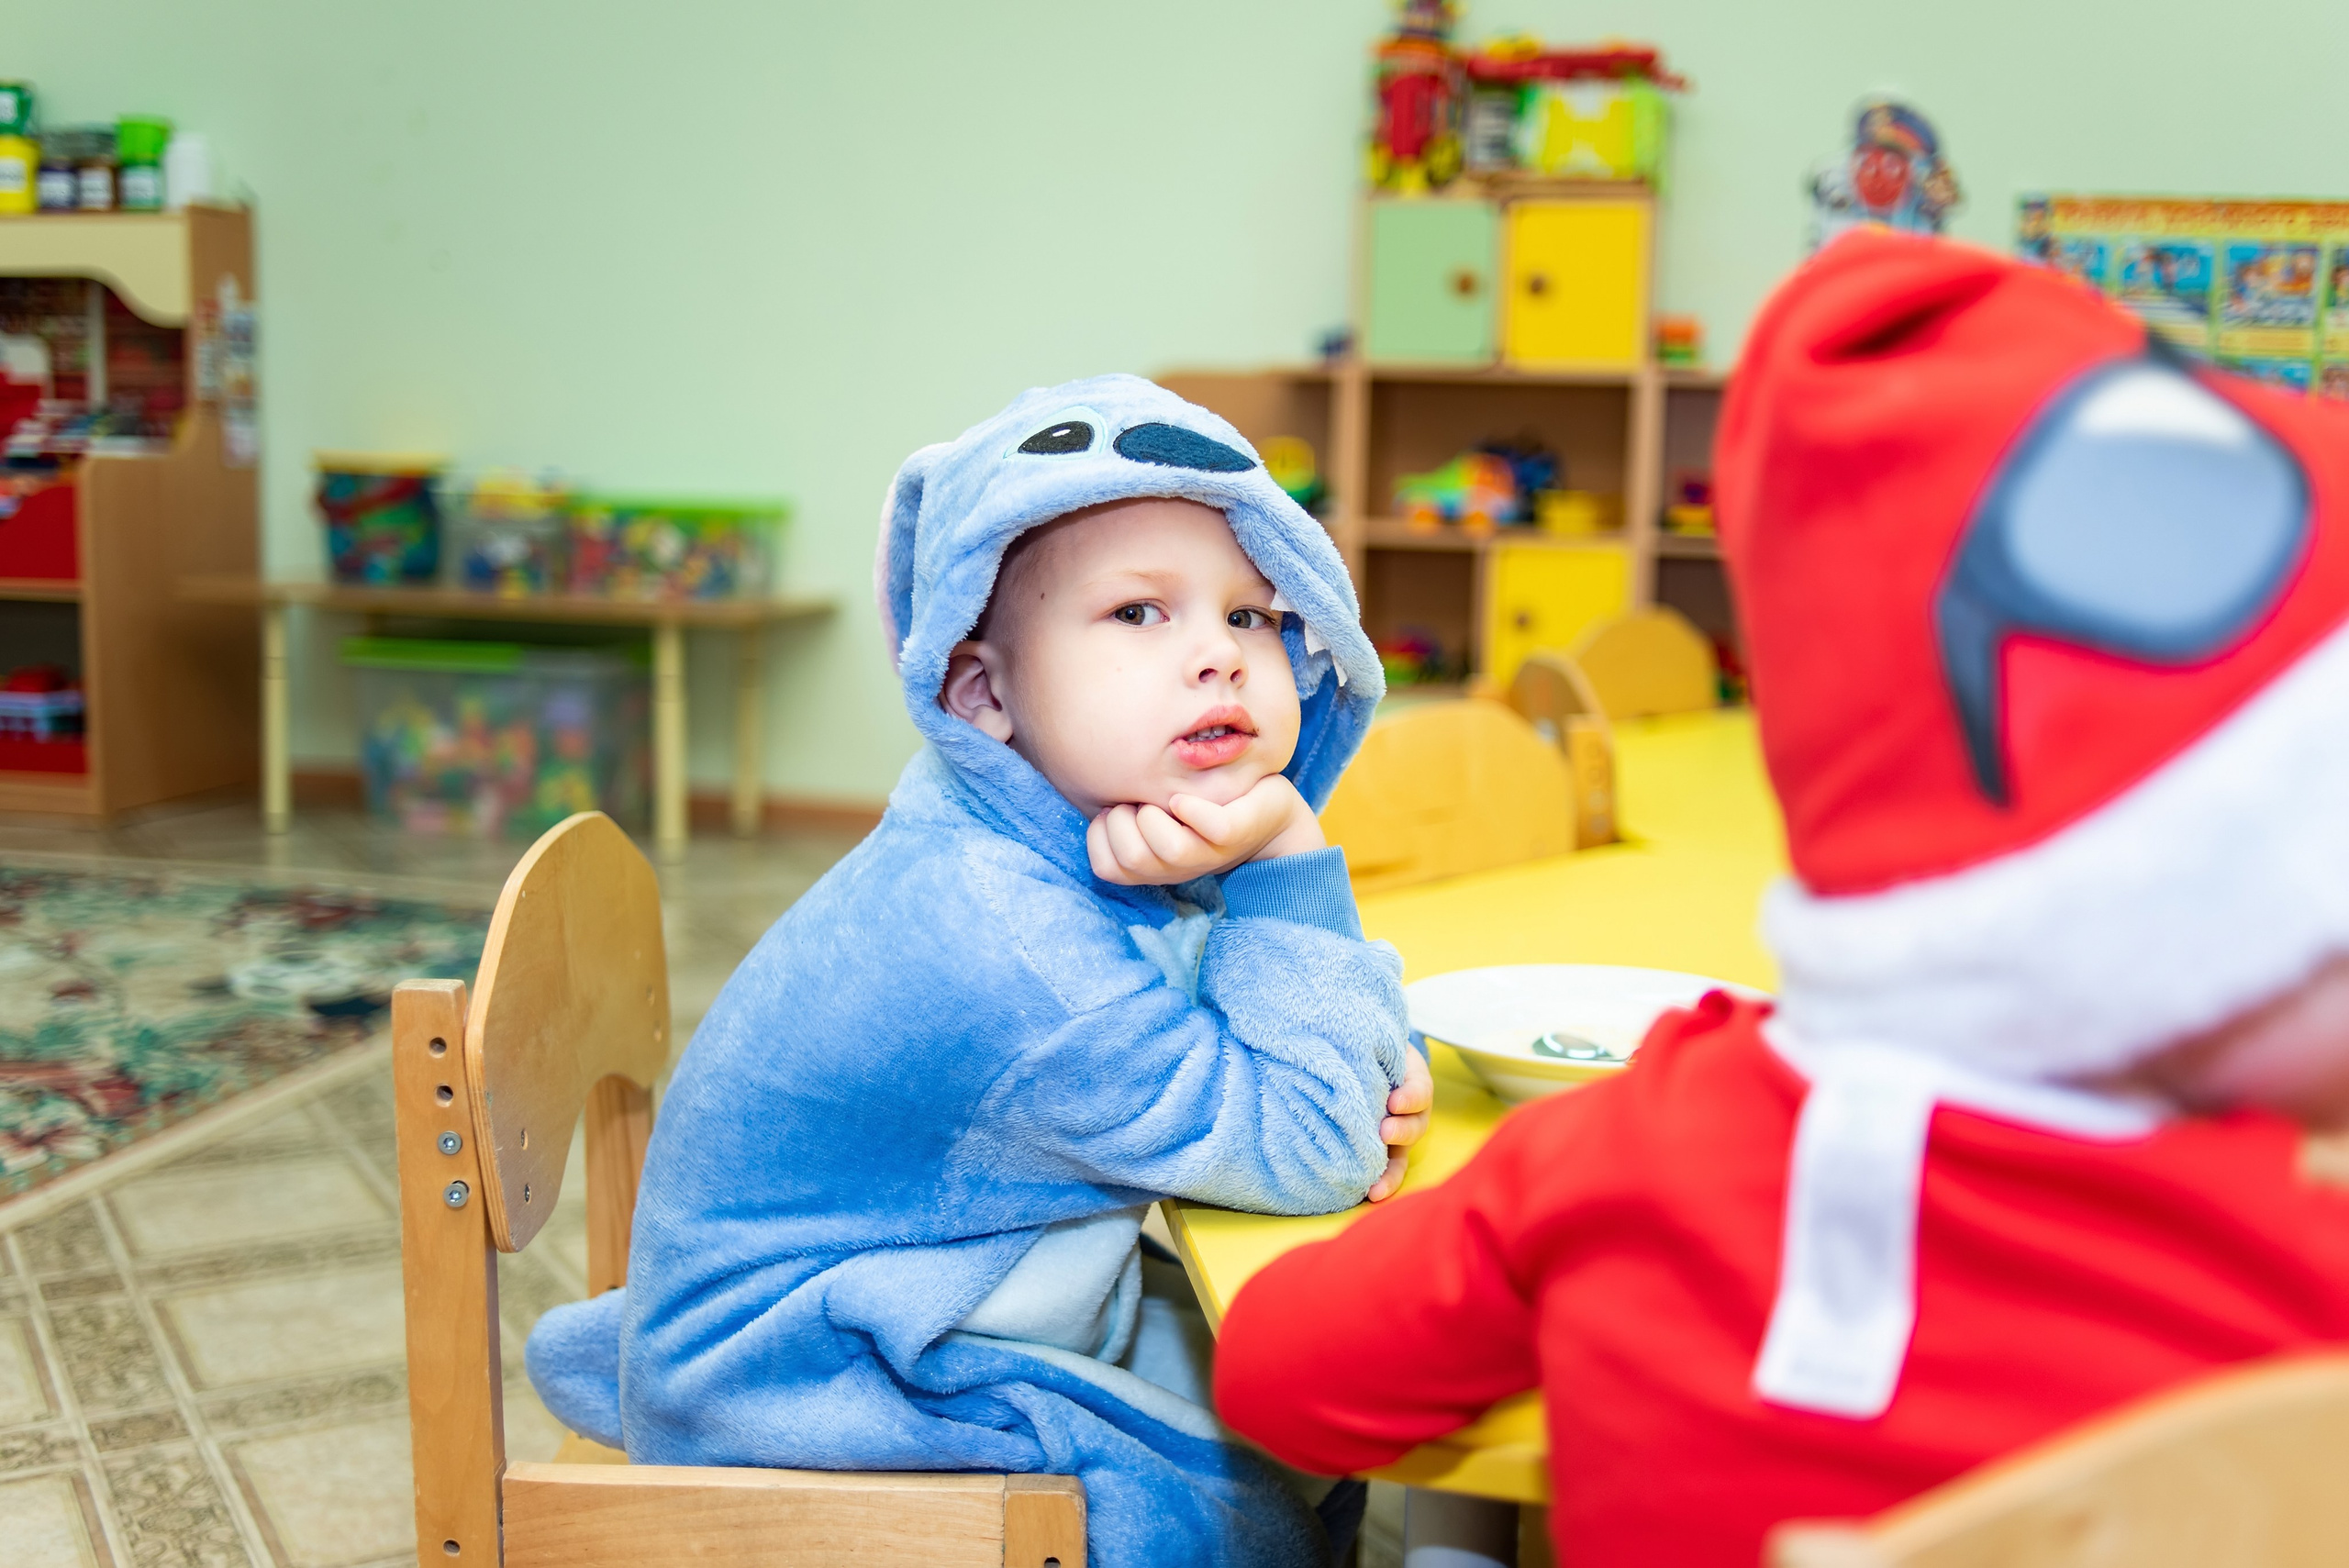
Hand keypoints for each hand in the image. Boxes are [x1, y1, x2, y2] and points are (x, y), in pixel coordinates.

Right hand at [1087, 773, 1324, 885]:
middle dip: (1122, 821)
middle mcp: (1179, 867)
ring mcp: (1209, 852)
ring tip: (1163, 799)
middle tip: (1139, 802)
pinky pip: (1210, 828)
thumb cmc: (1205, 808)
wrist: (1271, 815)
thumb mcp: (1158, 813)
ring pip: (1168, 850)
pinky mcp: (1236, 832)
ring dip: (1155, 816)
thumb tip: (1093, 787)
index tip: (1114, 810)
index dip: (1099, 835)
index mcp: (1155, 865)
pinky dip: (1192, 808)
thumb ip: (1127, 812)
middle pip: (1130, 860)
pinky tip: (1184, 797)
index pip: (1105, 868)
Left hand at [1365, 1046, 1433, 1202]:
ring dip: (1390, 1171)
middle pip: (1415, 1125)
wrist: (1360, 1058)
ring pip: (1401, 1156)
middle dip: (1401, 1132)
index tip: (1394, 1101)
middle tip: (1384, 1133)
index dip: (1410, 1097)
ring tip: (1375, 1184)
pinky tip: (1368, 1196)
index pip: (1418, 1089)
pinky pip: (1385, 1170)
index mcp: (1412, 1081)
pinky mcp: (1380, 1151)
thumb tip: (1334, 1031)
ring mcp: (1396, 1134)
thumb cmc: (1367, 1048)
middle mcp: (1409, 1112)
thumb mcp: (1374, 1041)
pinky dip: (1381, 1184)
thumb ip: (1366, 1043)